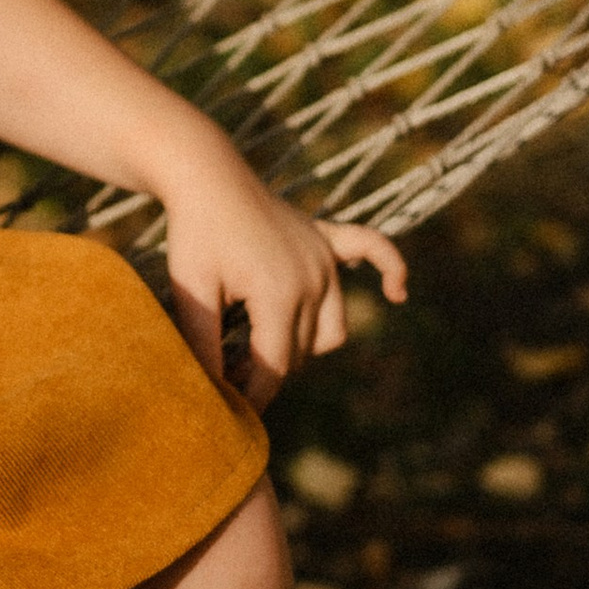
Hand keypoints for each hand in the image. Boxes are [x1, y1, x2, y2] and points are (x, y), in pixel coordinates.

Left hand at [160, 161, 405, 404]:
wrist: (206, 175)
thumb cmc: (195, 233)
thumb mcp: (191, 291)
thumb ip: (203, 342)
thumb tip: (209, 392)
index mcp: (279, 294)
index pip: (274, 366)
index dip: (253, 395)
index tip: (232, 414)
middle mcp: (314, 279)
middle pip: (301, 353)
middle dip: (267, 371)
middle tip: (225, 371)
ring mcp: (325, 259)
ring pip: (332, 329)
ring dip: (303, 346)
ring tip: (260, 348)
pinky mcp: (328, 238)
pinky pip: (373, 251)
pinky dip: (390, 269)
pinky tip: (397, 293)